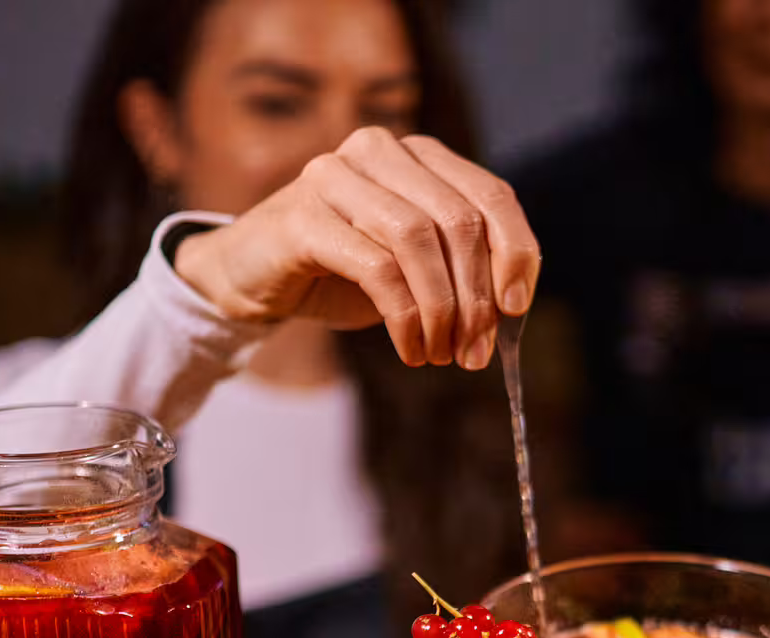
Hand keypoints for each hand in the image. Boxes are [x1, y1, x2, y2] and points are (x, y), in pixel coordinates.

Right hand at [174, 127, 539, 370]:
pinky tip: (411, 349)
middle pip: (460, 221)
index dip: (516, 254)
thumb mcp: (414, 265)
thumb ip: (460, 267)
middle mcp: (379, 151)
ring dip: (442, 310)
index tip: (517, 310)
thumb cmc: (342, 270)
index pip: (491, 196)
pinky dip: (405, 317)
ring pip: (419, 240)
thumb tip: (511, 306)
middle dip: (477, 297)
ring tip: (442, 354)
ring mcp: (336, 176)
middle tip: (475, 352)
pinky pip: (378, 267)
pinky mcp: (303, 215)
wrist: (252, 277)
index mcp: (417, 155)